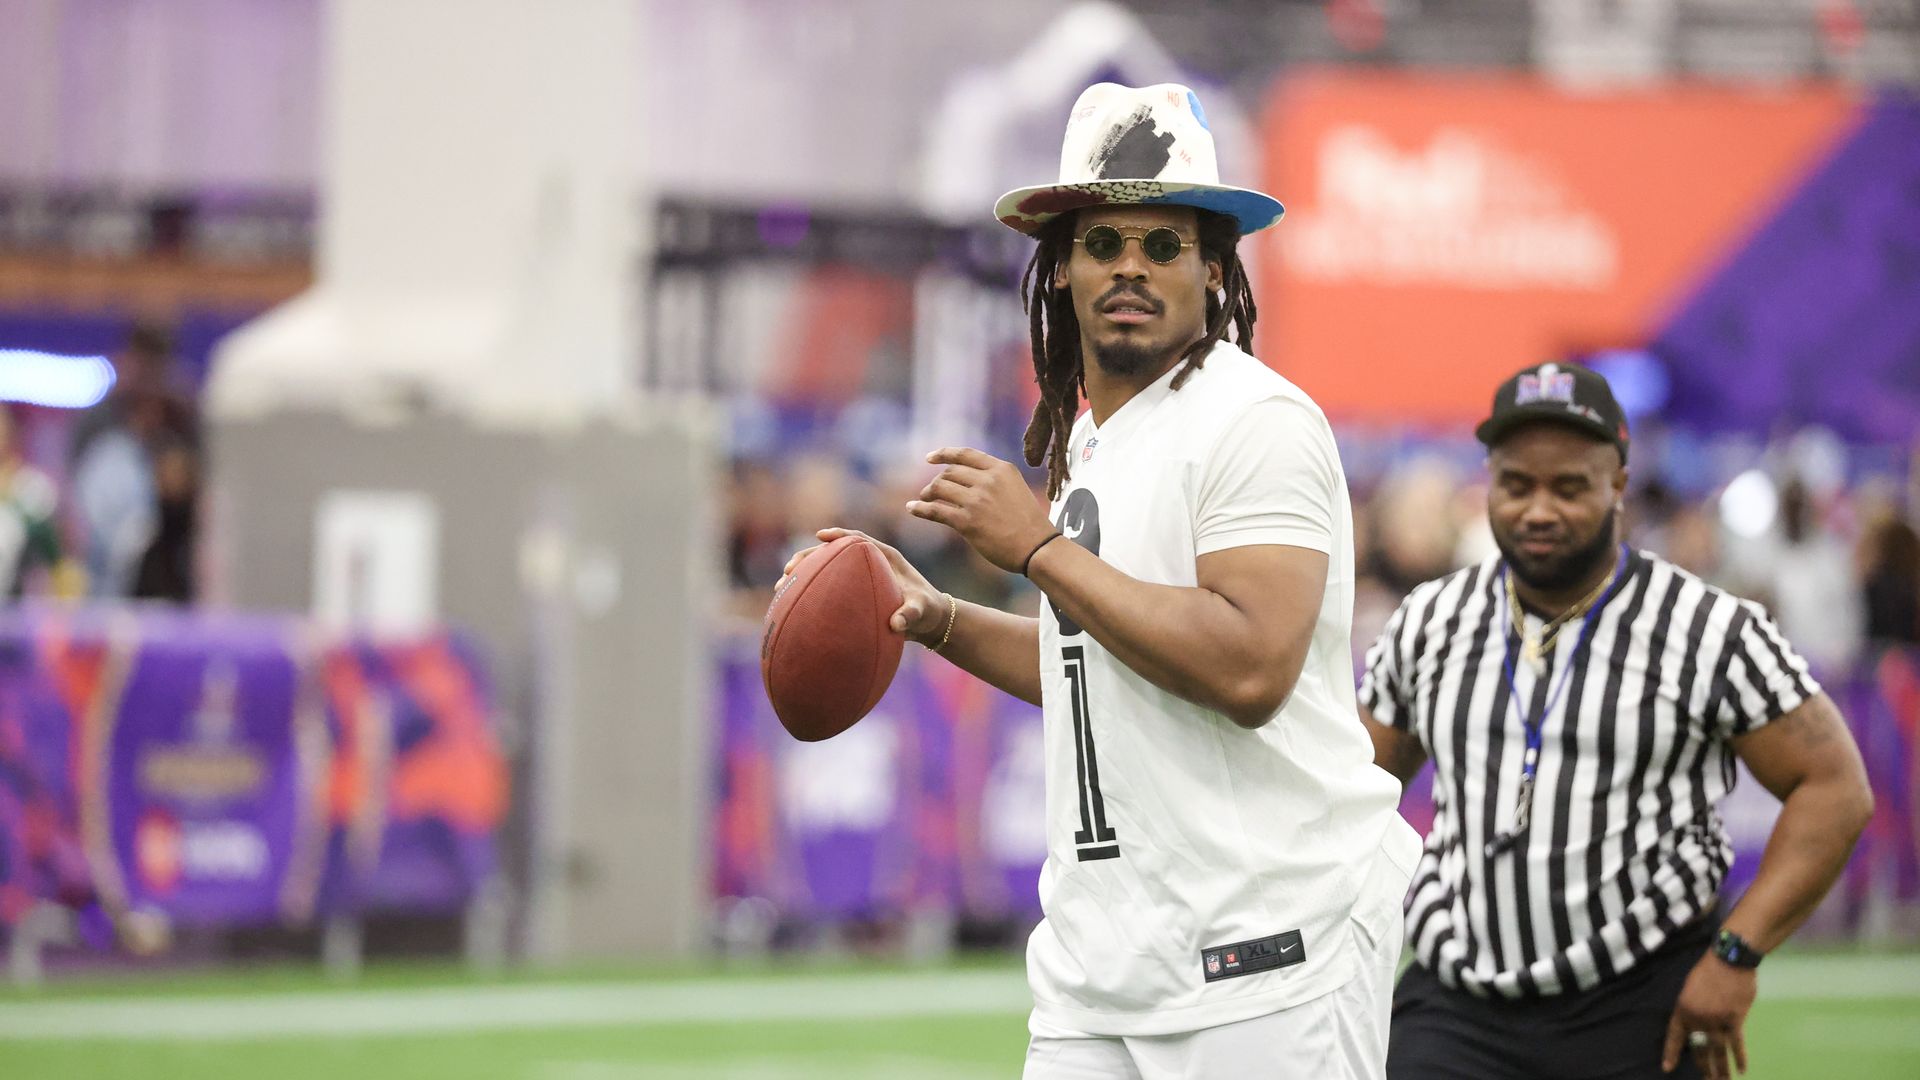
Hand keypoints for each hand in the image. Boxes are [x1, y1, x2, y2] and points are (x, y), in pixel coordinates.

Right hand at [780, 528, 948, 645]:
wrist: (929, 621)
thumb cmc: (928, 611)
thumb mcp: (923, 610)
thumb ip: (912, 613)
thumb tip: (896, 624)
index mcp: (885, 557)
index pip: (858, 540)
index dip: (839, 535)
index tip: (821, 536)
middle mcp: (868, 564)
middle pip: (832, 553)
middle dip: (808, 557)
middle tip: (790, 568)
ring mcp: (858, 578)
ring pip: (825, 570)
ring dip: (803, 574)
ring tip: (782, 585)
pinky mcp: (853, 593)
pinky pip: (828, 589)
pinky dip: (810, 593)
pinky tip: (791, 605)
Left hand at [905, 447, 1056, 573]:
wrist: (1038, 548)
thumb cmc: (1030, 524)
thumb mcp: (1016, 490)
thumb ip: (994, 481)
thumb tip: (966, 482)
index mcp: (1002, 469)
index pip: (965, 454)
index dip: (944, 454)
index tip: (930, 457)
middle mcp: (988, 480)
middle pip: (950, 472)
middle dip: (937, 481)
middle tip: (930, 492)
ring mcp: (977, 500)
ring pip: (940, 488)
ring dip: (927, 494)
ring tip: (924, 500)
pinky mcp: (967, 521)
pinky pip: (935, 510)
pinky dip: (920, 509)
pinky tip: (912, 509)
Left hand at [1662, 953, 1756, 1077]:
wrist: (1729, 958)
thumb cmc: (1709, 969)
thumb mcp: (1690, 987)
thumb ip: (1692, 1008)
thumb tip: (1697, 1026)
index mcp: (1682, 1009)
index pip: (1674, 1037)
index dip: (1671, 1053)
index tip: (1667, 1068)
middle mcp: (1698, 1018)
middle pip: (1699, 1048)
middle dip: (1703, 1067)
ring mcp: (1717, 1020)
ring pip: (1718, 1051)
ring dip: (1720, 1070)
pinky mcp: (1735, 1019)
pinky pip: (1737, 1043)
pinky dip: (1740, 1058)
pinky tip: (1741, 1070)